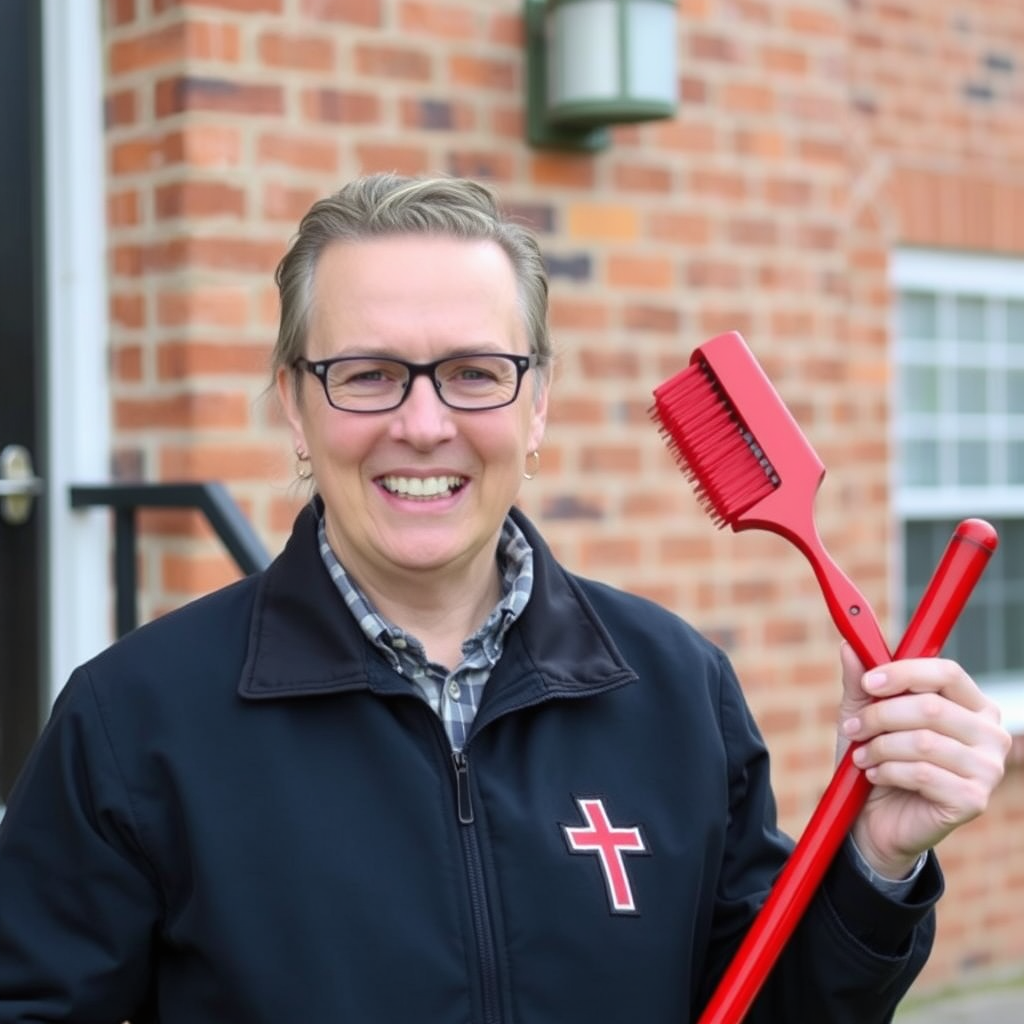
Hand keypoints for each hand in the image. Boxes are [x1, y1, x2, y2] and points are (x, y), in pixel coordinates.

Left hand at [836, 643, 1011, 879]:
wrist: (876, 820)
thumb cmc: (877, 760)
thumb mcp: (863, 715)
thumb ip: (861, 682)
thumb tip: (849, 645)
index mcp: (972, 705)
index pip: (947, 673)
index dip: (904, 673)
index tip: (868, 683)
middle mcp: (990, 733)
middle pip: (930, 707)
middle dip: (880, 716)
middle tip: (853, 728)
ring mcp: (988, 769)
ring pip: (922, 742)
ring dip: (879, 748)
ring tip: (862, 757)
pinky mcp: (974, 799)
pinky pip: (923, 774)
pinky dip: (888, 772)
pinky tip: (876, 777)